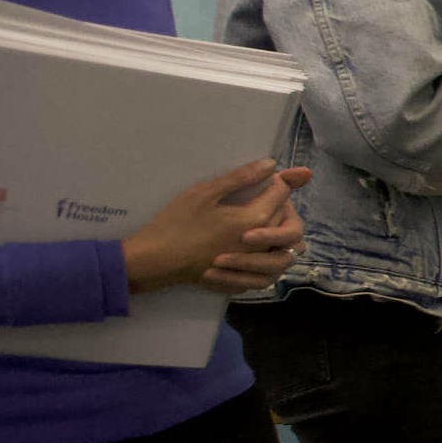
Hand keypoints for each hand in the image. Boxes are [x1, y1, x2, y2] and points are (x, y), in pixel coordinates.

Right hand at [124, 160, 307, 295]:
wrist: (155, 261)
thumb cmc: (176, 224)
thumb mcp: (205, 193)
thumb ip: (240, 178)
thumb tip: (270, 164)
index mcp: (254, 219)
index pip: (282, 194)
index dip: (277, 181)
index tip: (267, 176)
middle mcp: (260, 244)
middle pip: (286, 219)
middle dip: (281, 203)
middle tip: (265, 193)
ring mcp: (252, 264)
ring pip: (282, 246)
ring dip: (279, 230)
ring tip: (264, 219)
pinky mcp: (242, 278)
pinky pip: (268, 268)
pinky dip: (268, 255)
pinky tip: (254, 245)